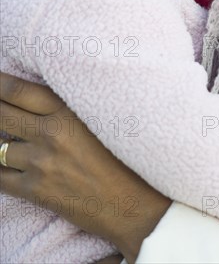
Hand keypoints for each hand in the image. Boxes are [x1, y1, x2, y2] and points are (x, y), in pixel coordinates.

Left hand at [0, 73, 170, 263]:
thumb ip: (71, 108)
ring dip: (1, 142)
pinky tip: (5, 164)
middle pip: (2, 114)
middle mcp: (52, 133)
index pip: (20, 91)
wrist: (135, 204)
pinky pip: (0, 177)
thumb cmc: (125, 158)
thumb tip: (41, 100)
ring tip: (9, 139)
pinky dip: (0, 169)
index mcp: (69, 112)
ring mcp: (41, 163)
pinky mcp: (36, 190)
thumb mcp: (102, 122)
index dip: (0, 84)